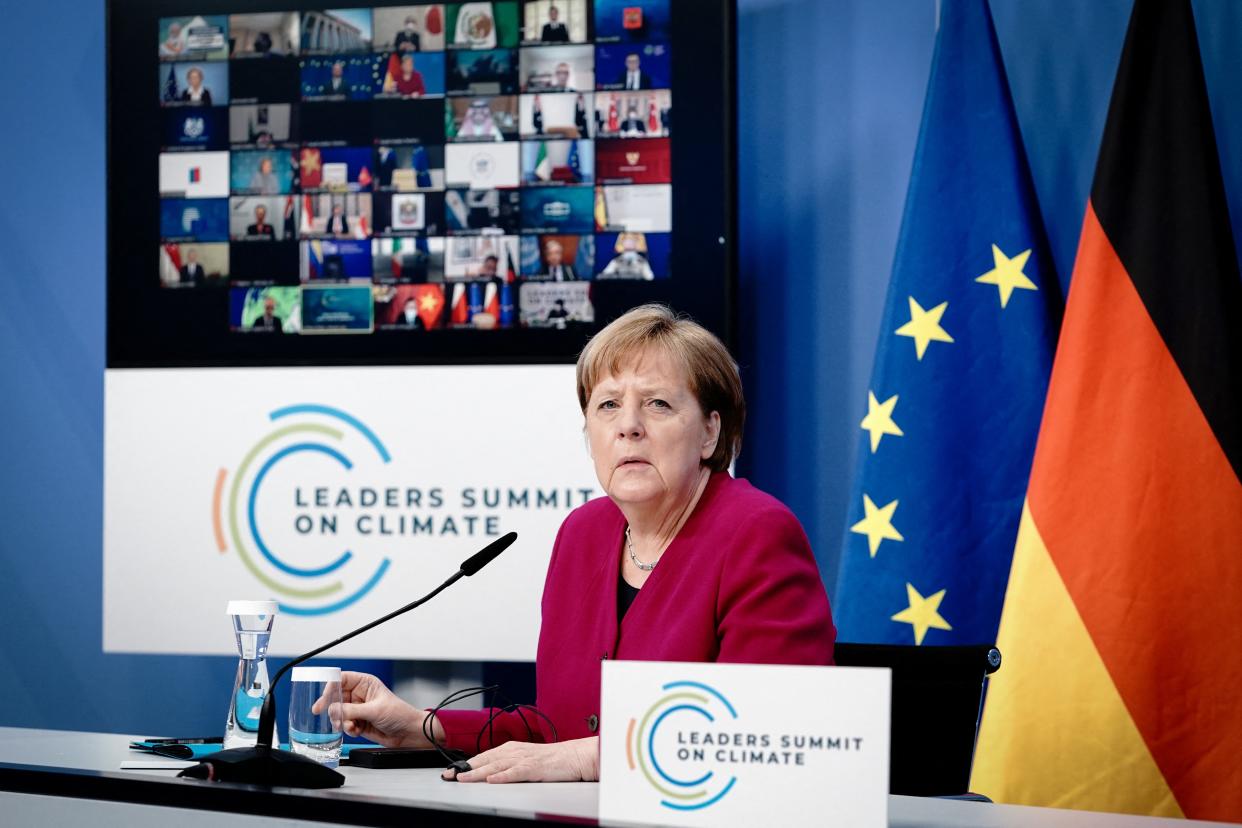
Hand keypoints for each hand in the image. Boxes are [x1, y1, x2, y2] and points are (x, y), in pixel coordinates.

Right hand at [316, 671, 437, 747]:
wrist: (408, 732)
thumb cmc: (399, 714)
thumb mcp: (374, 710)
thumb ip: (352, 710)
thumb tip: (334, 710)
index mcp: (365, 683)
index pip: (342, 679)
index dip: (331, 687)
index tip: (325, 698)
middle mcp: (360, 695)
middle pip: (336, 697)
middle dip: (333, 708)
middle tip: (329, 715)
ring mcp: (358, 709)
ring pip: (338, 713)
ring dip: (341, 721)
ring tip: (349, 726)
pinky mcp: (358, 722)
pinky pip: (344, 724)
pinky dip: (347, 729)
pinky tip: (356, 730)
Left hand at [444, 737, 598, 782]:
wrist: (574, 756)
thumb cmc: (551, 760)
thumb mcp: (524, 759)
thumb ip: (507, 764)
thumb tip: (488, 773)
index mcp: (511, 749)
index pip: (484, 757)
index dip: (466, 765)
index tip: (450, 772)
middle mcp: (514, 751)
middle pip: (486, 760)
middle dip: (466, 769)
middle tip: (449, 776)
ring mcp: (524, 759)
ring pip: (496, 766)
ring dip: (478, 772)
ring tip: (463, 778)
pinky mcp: (534, 768)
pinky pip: (516, 772)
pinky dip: (503, 775)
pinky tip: (492, 779)